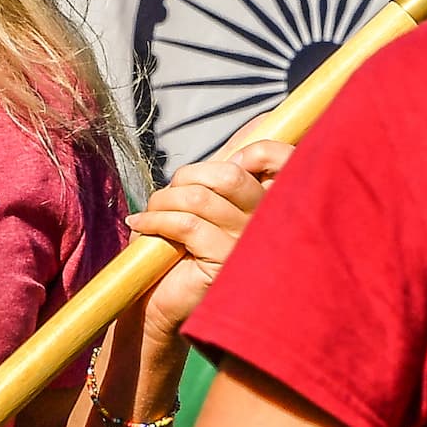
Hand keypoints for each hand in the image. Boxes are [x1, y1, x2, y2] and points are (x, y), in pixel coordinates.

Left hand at [134, 137, 291, 344]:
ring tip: (147, 214)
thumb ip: (223, 173)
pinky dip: (155, 219)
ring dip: (163, 201)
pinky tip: (141, 224)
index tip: (225, 163)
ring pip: (201, 198)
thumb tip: (256, 121)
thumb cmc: (176, 250)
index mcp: (269, 206)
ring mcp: (248, 246)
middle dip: (187, 177)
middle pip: (230, 175)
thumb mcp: (201, 204)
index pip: (285, 161)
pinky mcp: (225, 263)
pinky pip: (187, 225)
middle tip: (166, 196)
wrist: (157, 304)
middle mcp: (267, 225)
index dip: (258, 151)